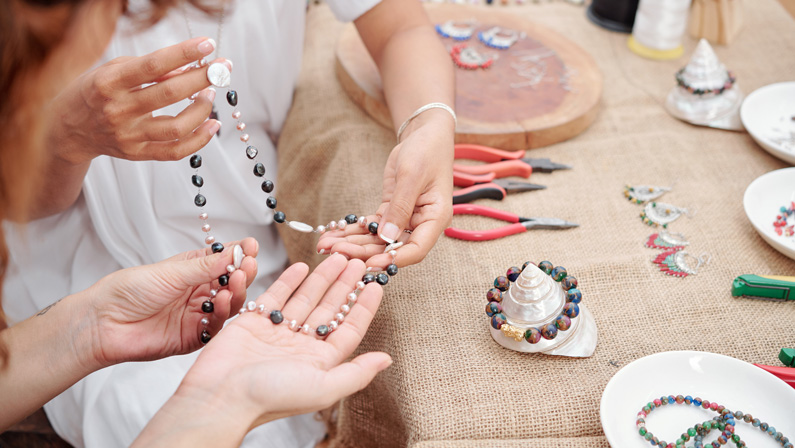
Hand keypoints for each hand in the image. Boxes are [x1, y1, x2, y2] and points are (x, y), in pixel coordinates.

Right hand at [49, 37, 228, 164]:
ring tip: (211, 94)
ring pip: (176, 126)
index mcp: (109, 82)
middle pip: (170, 94)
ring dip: (202, 109)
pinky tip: (212, 124)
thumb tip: (189, 67)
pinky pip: (175, 151)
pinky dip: (200, 139)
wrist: (68, 128)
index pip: (153, 65)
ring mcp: (128, 135)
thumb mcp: (114, 70)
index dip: (184, 53)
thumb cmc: (95, 92)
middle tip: (222, 69)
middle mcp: (118, 110)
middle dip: (202, 78)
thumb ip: (150, 69)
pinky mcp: (138, 153)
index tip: (207, 45)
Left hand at [87, 238, 258, 366]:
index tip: (251, 247)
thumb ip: (205, 266)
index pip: (224, 261)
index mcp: (193, 270)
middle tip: (248, 265)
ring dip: (237, 293)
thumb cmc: (129, 290)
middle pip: (231, 283)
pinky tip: (224, 302)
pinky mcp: (194, 337)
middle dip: (243, 273)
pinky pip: (217, 328)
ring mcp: (198, 315)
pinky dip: (224, 315)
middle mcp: (199, 292)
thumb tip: (234, 252)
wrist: (103, 322)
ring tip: (238, 282)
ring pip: (229, 305)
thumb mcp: (171, 272)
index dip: (239, 254)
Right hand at [173, 254, 390, 429]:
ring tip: (337, 258)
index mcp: (319, 363)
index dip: (363, 308)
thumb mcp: (324, 388)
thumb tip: (387, 360)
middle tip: (357, 262)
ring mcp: (277, 333)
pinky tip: (302, 266)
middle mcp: (300, 347)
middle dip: (344, 286)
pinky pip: (275, 296)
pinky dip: (289, 281)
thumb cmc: (271, 397)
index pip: (348, 329)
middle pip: (329, 310)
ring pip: (305, 300)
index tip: (376, 286)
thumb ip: (357, 373)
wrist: (220, 396)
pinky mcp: (253, 323)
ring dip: (321, 279)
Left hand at [317, 116, 453, 267]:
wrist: (424, 135)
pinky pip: (372, 226)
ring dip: (353, 243)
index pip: (417, 249)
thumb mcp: (412, 176)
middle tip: (336, 253)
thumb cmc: (426, 151)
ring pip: (378, 239)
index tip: (370, 263)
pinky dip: (354, 230)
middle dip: (363, 252)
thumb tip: (388, 239)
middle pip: (391, 247)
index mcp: (436, 218)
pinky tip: (334, 234)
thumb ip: (400, 208)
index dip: (394, 259)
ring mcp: (406, 219)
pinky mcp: (391, 212)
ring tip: (325, 245)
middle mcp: (421, 224)